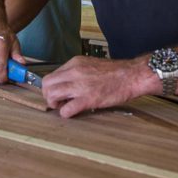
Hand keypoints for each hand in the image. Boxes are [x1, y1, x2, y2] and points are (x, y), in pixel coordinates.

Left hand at [42, 56, 156, 117]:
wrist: (131, 76)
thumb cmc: (115, 72)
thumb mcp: (91, 65)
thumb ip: (77, 72)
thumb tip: (67, 83)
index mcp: (75, 63)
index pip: (52, 75)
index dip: (53, 87)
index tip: (59, 93)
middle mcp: (74, 72)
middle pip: (46, 84)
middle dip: (49, 95)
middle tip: (58, 101)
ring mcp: (80, 86)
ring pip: (51, 95)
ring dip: (54, 104)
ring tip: (64, 106)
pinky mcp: (87, 99)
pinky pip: (66, 110)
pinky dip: (66, 113)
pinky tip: (74, 112)